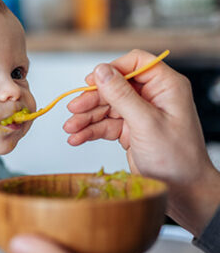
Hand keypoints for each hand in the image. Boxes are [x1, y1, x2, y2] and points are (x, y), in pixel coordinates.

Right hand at [63, 49, 219, 235]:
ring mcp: (140, 114)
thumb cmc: (176, 158)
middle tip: (73, 109)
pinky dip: (90, 131)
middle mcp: (152, 97)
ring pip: (106, 107)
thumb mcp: (145, 123)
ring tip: (70, 129)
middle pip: (114, 87)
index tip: (91, 81)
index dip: (112, 69)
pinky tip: (77, 138)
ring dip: (86, 118)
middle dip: (92, 99)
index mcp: (166, 87)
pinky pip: (105, 125)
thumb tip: (101, 71)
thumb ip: (121, 96)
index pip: (136, 62)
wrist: (182, 190)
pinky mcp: (130, 130)